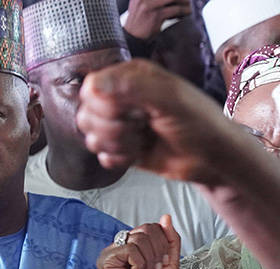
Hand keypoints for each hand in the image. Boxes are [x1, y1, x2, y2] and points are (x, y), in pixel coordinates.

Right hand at [76, 60, 251, 184]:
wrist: (213, 160)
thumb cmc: (201, 124)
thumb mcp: (171, 99)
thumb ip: (132, 87)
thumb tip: (92, 84)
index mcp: (132, 77)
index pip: (92, 87)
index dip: (104, 105)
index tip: (127, 112)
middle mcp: (122, 97)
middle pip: (87, 113)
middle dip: (110, 128)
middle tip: (138, 128)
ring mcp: (120, 123)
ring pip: (90, 135)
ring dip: (115, 144)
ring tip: (140, 141)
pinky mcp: (121, 147)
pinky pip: (100, 155)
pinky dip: (118, 159)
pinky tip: (137, 154)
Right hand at [98, 215, 180, 268]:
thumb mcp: (170, 262)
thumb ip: (170, 239)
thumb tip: (166, 217)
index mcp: (135, 245)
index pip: (152, 227)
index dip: (163, 244)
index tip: (162, 264)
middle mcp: (121, 246)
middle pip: (146, 229)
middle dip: (158, 253)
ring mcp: (112, 252)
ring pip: (139, 239)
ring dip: (149, 261)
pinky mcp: (106, 260)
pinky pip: (130, 249)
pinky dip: (139, 264)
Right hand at [123, 0, 190, 39]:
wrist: (131, 38)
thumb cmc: (139, 22)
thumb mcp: (141, 5)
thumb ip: (152, 0)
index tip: (179, 0)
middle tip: (186, 1)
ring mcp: (150, 5)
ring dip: (184, 2)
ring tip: (187, 7)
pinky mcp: (157, 15)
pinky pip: (177, 9)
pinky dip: (184, 11)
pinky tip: (184, 14)